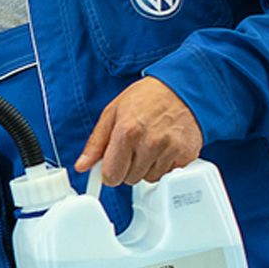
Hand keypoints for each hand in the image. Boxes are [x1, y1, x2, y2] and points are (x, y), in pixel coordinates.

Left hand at [74, 76, 202, 185]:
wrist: (182, 89)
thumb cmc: (147, 97)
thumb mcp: (113, 112)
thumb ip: (96, 142)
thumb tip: (82, 165)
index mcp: (127, 131)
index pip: (111, 175)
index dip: (109, 171)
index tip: (112, 166)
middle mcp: (149, 142)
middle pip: (129, 179)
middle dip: (128, 167)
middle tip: (134, 146)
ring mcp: (170, 150)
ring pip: (149, 179)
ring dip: (147, 167)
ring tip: (151, 144)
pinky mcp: (186, 156)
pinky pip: (168, 175)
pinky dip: (164, 165)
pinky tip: (164, 147)